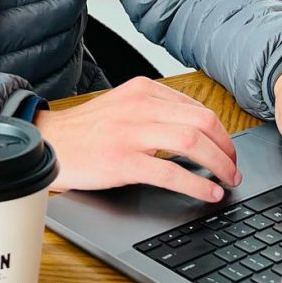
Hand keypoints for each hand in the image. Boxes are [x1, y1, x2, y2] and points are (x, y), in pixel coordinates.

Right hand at [34, 77, 240, 201]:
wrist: (47, 142)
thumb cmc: (84, 131)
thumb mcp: (122, 107)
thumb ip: (154, 112)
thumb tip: (193, 132)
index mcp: (143, 90)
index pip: (196, 106)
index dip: (220, 131)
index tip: (228, 149)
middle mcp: (140, 105)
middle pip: (202, 120)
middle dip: (226, 147)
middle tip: (234, 167)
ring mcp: (131, 132)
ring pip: (192, 141)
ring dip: (219, 163)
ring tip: (228, 180)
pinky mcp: (122, 160)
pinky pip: (170, 171)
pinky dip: (196, 183)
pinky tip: (208, 192)